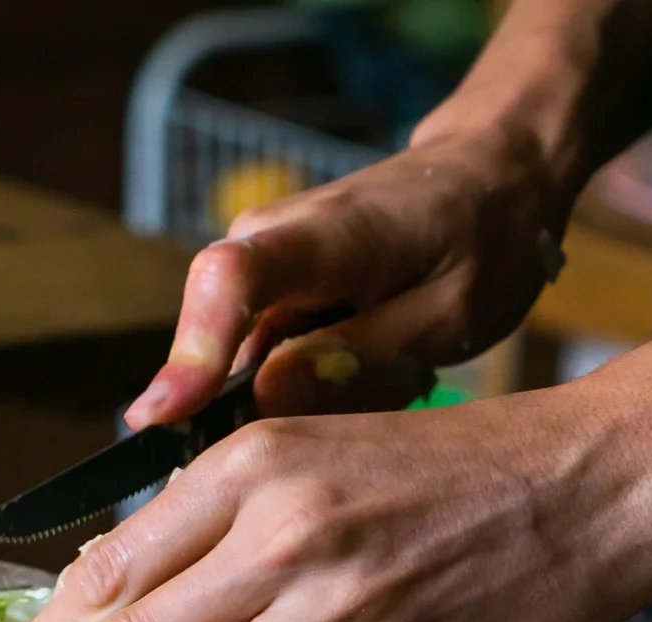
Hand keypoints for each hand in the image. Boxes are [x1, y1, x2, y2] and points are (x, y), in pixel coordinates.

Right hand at [127, 117, 573, 428]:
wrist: (490, 176)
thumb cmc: (482, 241)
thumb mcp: (449, 315)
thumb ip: (360, 359)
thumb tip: (263, 398)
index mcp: (325, 234)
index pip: (230, 279)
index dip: (192, 350)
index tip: (161, 416)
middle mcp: (268, 239)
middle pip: (216, 336)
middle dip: (254, 407)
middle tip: (355, 413)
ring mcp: (260, 265)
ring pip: (238, 359)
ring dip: (294, 395)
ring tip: (391, 373)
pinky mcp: (265, 292)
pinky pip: (258, 358)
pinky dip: (303, 385)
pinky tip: (372, 369)